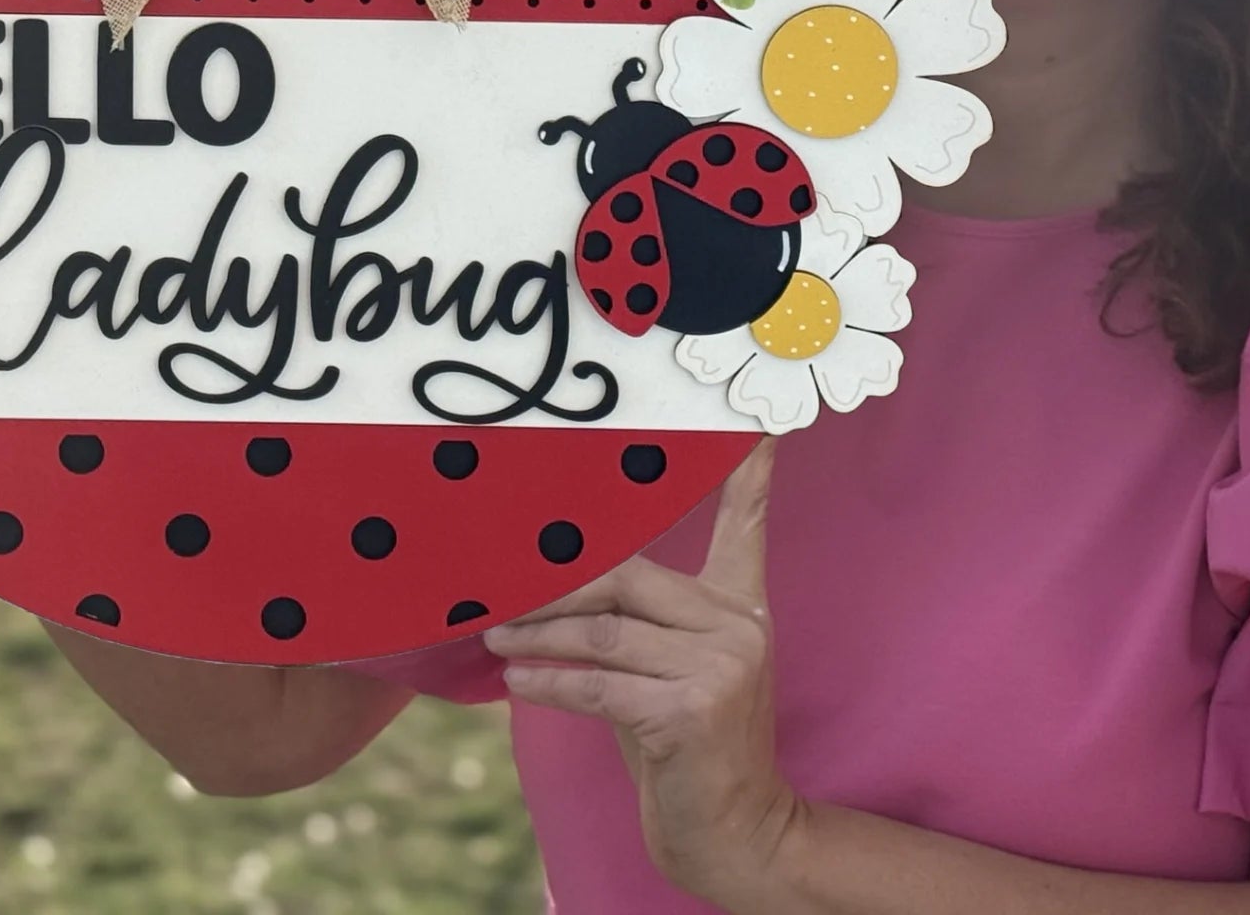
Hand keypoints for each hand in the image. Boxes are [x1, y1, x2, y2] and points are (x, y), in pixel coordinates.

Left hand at [484, 438, 798, 904]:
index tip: (754, 420)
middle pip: (629, 577)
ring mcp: (721, 666)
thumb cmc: (684, 748)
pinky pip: (600, 684)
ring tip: (495, 637)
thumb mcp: (666, 672)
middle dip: (555, 587)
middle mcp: (738, 624)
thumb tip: (548, 588)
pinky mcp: (692, 709)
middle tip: (499, 592)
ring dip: (539, 637)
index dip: (746, 471)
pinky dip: (550, 683)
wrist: (733, 831)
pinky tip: (516, 683)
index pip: (744, 523)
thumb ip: (632, 623)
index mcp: (740, 605)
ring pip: (606, 632)